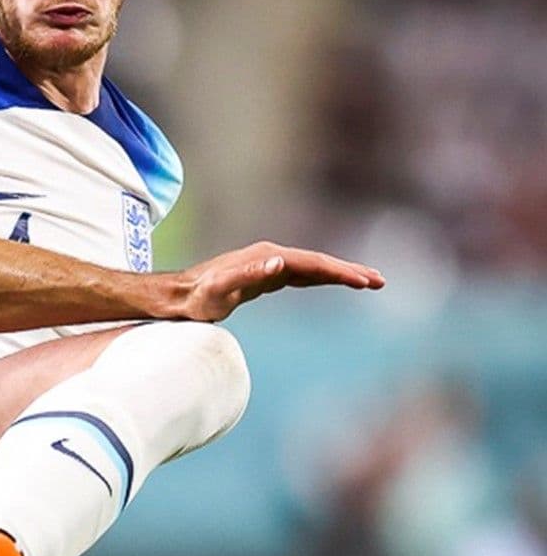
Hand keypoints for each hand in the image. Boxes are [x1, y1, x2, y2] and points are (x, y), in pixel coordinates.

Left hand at [177, 243, 382, 320]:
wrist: (175, 298)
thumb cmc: (196, 299)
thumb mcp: (219, 291)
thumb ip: (246, 275)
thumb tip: (280, 262)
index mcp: (267, 258)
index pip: (313, 264)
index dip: (341, 273)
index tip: (365, 282)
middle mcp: (270, 256)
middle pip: (318, 262)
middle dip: (349, 271)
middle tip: (380, 281)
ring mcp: (267, 263)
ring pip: (311, 267)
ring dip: (339, 274)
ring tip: (368, 282)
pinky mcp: (262, 275)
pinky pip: (300, 274)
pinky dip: (320, 278)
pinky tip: (331, 282)